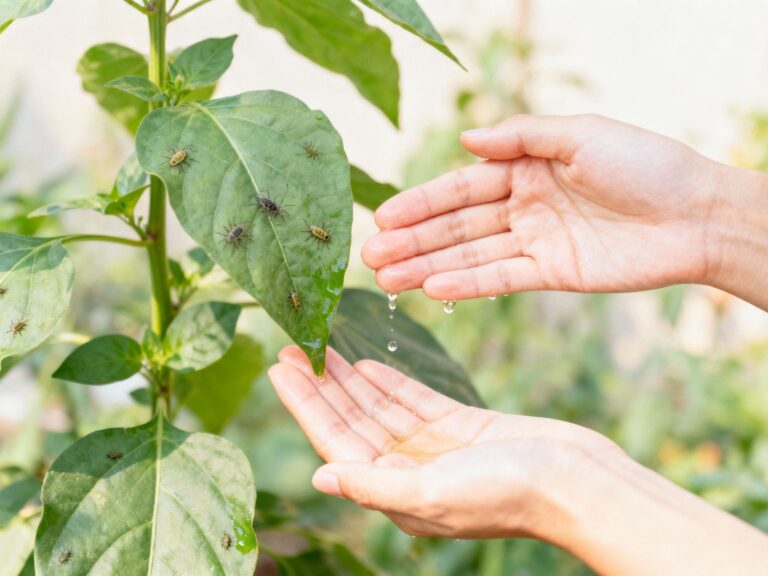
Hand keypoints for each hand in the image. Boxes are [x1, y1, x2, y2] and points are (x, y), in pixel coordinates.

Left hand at [267, 345, 619, 539]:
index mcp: (396, 493)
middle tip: (290, 348)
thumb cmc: (510, 493)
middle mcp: (408, 471)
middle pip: (351, 420)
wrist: (576, 480)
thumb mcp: (434, 492)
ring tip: (319, 348)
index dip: (305, 405)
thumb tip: (320, 476)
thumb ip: (373, 485)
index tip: (280, 368)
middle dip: (319, 386)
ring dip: (348, 378)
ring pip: (378, 407)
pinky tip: (364, 363)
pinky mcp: (460, 426)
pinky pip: (413, 400)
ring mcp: (434, 448)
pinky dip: (388, 382)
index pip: (336, 442)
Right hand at [362, 114, 720, 299]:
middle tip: (370, 257)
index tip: (382, 218)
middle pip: (457, 225)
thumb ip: (521, 136)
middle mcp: (523, 204)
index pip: (461, 186)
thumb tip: (466, 138)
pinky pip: (500, 278)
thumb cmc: (644, 163)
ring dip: (427, 267)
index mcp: (526, 166)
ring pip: (470, 255)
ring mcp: (534, 240)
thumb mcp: (580, 134)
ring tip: (386, 280)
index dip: (421, 202)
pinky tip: (432, 289)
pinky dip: (467, 284)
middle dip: (413, 241)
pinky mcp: (551, 273)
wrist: (696, 214)